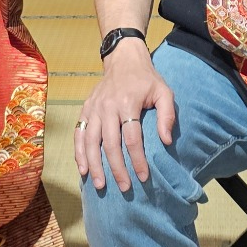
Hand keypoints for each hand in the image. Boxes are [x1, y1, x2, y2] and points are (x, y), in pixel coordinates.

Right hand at [74, 41, 175, 193]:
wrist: (123, 60)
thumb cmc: (146, 79)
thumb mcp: (164, 92)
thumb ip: (167, 116)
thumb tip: (166, 141)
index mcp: (128, 103)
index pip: (132, 138)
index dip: (138, 160)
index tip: (144, 177)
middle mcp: (107, 107)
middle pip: (110, 144)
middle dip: (117, 168)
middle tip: (125, 187)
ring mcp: (93, 108)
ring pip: (91, 142)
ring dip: (94, 165)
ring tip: (99, 184)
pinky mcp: (85, 109)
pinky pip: (79, 134)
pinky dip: (79, 152)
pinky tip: (82, 169)